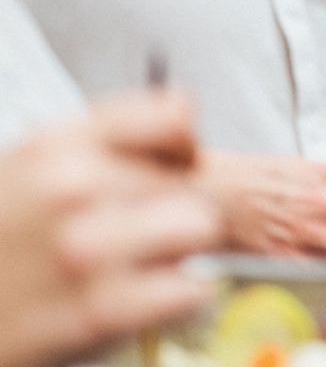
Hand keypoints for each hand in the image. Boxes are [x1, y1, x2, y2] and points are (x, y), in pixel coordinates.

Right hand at [0, 92, 219, 366]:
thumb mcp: (27, 170)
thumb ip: (103, 141)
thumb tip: (184, 116)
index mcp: (55, 146)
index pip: (173, 116)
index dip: (184, 145)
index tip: (174, 166)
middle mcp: (70, 187)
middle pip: (192, 179)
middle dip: (178, 206)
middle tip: (143, 234)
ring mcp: (85, 248)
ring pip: (198, 227)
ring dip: (180, 250)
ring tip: (142, 264)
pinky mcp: (99, 309)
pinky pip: (190, 285)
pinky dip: (180, 296)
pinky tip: (143, 298)